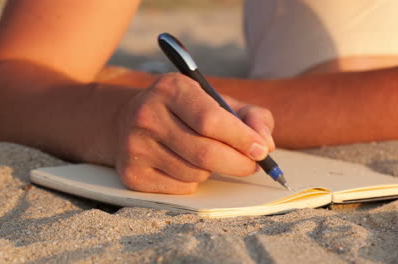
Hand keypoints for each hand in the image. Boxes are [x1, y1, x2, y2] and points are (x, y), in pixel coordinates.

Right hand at [114, 73, 274, 193]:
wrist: (132, 119)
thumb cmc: (187, 111)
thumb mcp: (218, 101)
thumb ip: (251, 116)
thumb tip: (266, 143)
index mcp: (171, 88)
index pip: (211, 120)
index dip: (241, 139)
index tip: (262, 150)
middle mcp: (147, 114)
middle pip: (205, 152)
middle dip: (238, 163)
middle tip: (253, 165)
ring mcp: (135, 146)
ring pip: (195, 173)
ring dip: (213, 171)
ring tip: (208, 156)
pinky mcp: (131, 173)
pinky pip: (180, 188)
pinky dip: (194, 182)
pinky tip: (187, 165)